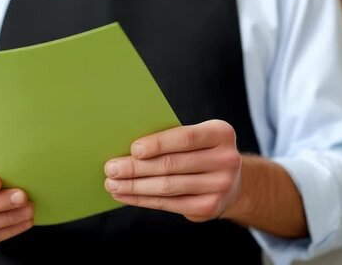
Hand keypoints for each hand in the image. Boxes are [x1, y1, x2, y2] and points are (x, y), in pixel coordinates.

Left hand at [104, 120, 241, 221]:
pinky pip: (168, 204)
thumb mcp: (195, 138)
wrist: (231, 182)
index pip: (185, 138)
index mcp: (221, 133)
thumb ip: (171, 139)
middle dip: (136, 167)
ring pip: (167, 186)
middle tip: (111, 168)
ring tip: (112, 183)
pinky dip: (142, 199)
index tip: (133, 149)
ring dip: (134, 186)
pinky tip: (125, 194)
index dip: (158, 143)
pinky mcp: (209, 207)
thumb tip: (127, 149)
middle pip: (172, 164)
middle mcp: (226, 159)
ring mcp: (220, 186)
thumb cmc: (200, 152)